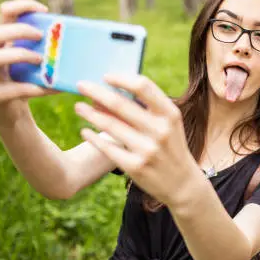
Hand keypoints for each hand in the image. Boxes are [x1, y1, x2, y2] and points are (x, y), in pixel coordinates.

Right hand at [0, 0, 56, 125]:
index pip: (5, 12)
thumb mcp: (41, 62)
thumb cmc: (31, 80)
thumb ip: (53, 49)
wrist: (14, 112)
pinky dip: (29, 87)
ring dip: (19, 55)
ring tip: (40, 60)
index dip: (21, 6)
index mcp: (7, 41)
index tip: (44, 9)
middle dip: (18, 31)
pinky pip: (8, 89)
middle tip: (40, 36)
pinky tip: (46, 87)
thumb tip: (88, 40)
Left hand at [74, 74, 201, 207]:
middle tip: (80, 85)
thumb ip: (145, 108)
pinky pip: (107, 147)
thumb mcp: (167, 124)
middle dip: (96, 92)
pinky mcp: (135, 167)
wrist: (182, 183)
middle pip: (121, 104)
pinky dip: (93, 137)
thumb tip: (109, 92)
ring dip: (90, 113)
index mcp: (170, 114)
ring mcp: (147, 149)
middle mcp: (160, 130)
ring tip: (78, 107)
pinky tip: (84, 131)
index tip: (105, 76)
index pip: (143, 86)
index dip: (121, 79)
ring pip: (110, 125)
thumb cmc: (170, 146)